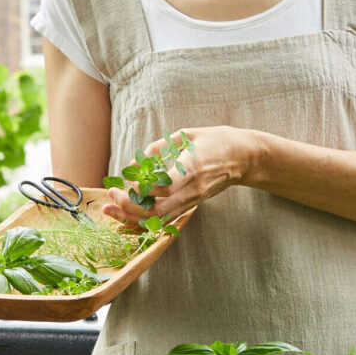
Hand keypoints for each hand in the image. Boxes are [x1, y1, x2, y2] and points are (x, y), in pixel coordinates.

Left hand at [101, 126, 252, 224]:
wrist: (243, 158)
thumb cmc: (216, 141)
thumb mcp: (188, 134)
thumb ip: (161, 146)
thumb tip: (138, 160)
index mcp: (193, 168)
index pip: (165, 186)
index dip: (142, 187)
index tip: (128, 179)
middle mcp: (193, 189)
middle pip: (158, 208)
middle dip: (130, 205)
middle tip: (112, 195)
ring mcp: (193, 199)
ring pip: (160, 218)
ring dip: (133, 216)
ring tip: (111, 210)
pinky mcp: (193, 204)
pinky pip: (167, 218)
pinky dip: (146, 220)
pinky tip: (128, 217)